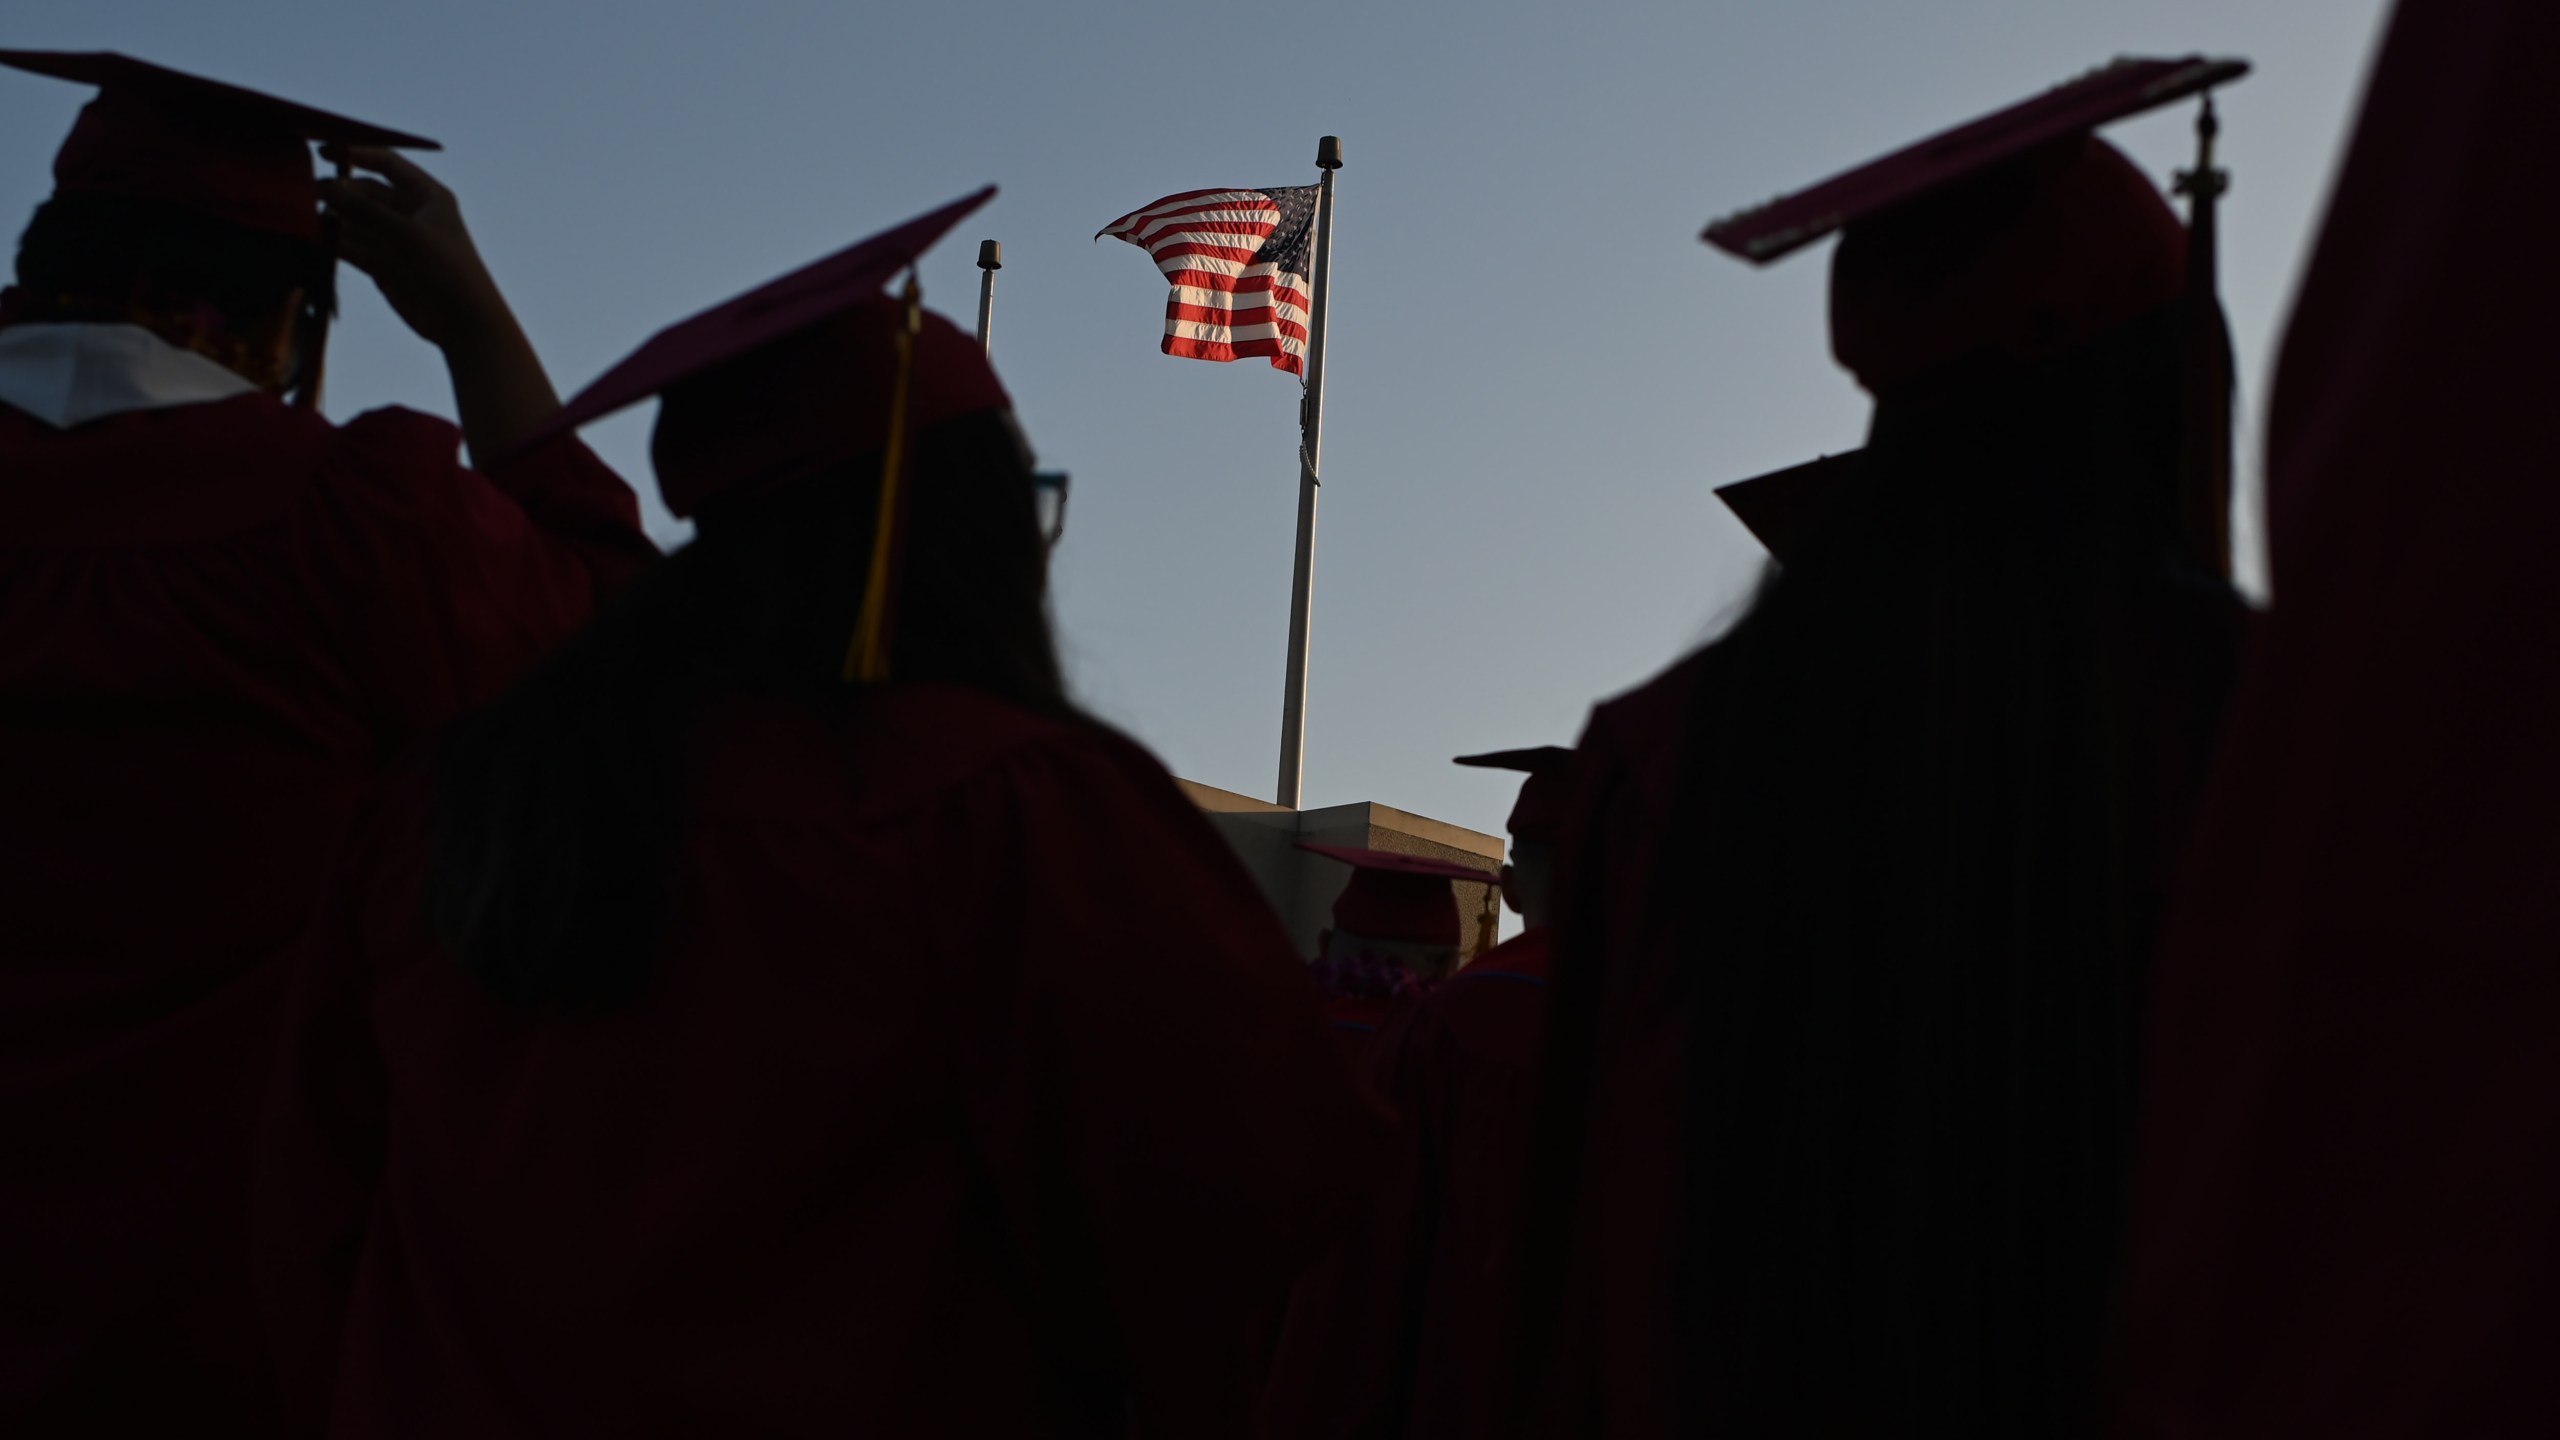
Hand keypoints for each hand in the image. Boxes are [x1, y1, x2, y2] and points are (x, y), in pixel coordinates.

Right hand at [321, 144, 506, 348]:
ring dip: (331, 219)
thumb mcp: (407, 234)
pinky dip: (333, 244)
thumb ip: (366, 211)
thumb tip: (328, 188)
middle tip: (303, 194)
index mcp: (427, 196)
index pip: (388, 164)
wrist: (463, 323)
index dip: (356, 153)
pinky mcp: (383, 265)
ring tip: (300, 216)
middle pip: (365, 194)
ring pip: (355, 222)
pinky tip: (310, 239)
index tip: (322, 150)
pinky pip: (352, 247)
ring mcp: (395, 241)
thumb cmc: (448, 270)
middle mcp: (410, 214)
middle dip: (337, 192)